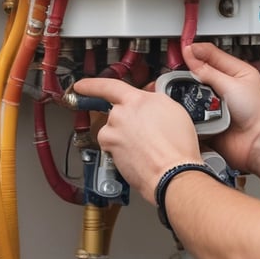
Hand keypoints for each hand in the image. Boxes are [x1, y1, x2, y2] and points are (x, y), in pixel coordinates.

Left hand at [72, 77, 202, 203]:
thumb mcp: (174, 110)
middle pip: (116, 112)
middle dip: (127, 121)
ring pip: (112, 130)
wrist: (171, 173)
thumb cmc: (178, 145)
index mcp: (137, 99)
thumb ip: (155, 100)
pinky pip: (111, 146)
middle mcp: (122, 113)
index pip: (109, 86)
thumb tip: (149, 98)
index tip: (82, 86)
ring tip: (144, 147)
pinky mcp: (109, 150)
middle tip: (146, 133)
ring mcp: (113, 132)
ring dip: (123, 136)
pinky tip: (137, 155)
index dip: (92, 85)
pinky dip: (120, 150)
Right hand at [182, 43, 259, 172]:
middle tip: (178, 66)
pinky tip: (187, 102)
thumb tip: (192, 56)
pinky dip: (190, 105)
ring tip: (183, 84)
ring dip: (191, 88)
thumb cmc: (256, 114)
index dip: (198, 51)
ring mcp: (217, 101)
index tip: (184, 49)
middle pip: (203, 71)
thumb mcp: (231, 85)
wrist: (254, 143)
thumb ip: (208, 71)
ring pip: (196, 89)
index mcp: (238, 71)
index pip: (214, 54)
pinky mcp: (209, 116)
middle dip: (191, 70)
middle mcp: (227, 85)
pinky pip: (194, 107)